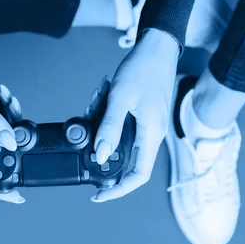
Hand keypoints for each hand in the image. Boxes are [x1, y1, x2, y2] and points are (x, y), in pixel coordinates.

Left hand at [90, 29, 179, 201]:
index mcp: (151, 134)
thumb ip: (109, 128)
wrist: (158, 48)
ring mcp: (148, 126)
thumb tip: (101, 156)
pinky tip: (99, 100)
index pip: (138, 175)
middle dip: (104, 156)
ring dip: (103, 131)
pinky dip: (106, 118)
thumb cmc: (143, 70)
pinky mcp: (143, 117)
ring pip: (121, 143)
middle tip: (87, 142)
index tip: (99, 195)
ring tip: (94, 105)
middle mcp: (152, 134)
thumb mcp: (120, 98)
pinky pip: (122, 127)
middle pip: (128, 162)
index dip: (119, 190)